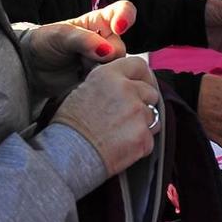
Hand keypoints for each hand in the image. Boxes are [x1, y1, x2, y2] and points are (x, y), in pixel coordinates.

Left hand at [21, 1, 134, 93]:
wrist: (32, 69)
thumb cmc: (44, 43)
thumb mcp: (59, 35)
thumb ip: (83, 40)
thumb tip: (108, 51)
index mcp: (100, 22)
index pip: (124, 11)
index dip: (126, 16)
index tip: (119, 28)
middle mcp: (107, 41)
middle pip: (121, 48)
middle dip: (105, 56)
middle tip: (82, 60)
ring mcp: (105, 63)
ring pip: (118, 69)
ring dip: (100, 72)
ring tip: (79, 71)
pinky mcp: (102, 81)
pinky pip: (111, 83)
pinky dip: (99, 84)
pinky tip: (83, 82)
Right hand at [51, 56, 160, 176]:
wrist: (68, 155)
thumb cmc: (69, 127)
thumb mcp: (82, 91)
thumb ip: (107, 83)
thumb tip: (120, 83)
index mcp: (109, 75)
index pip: (138, 65)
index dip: (142, 76)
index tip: (142, 84)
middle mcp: (127, 90)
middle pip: (150, 93)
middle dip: (142, 103)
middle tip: (124, 117)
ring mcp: (138, 114)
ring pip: (153, 117)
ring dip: (141, 124)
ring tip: (119, 134)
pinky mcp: (143, 136)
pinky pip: (150, 138)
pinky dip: (139, 143)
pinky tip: (121, 146)